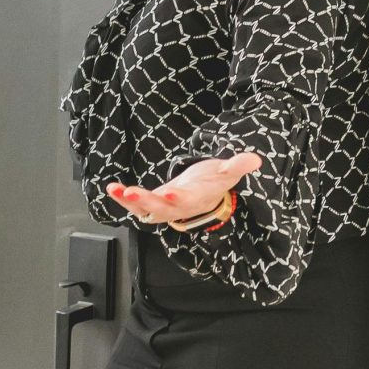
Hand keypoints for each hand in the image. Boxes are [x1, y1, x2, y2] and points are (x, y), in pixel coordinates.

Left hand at [105, 153, 262, 228]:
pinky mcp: (151, 204)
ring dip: (129, 201)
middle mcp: (178, 207)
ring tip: (117, 189)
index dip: (179, 198)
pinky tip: (113, 187)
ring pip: (145, 209)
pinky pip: (135, 205)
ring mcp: (163, 207)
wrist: (202, 196)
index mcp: (197, 198)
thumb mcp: (226, 172)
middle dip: (147, 201)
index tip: (171, 193)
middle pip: (162, 208)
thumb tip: (255, 159)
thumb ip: (237, 166)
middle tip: (133, 192)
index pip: (188, 200)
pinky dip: (123, 197)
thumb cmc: (213, 182)